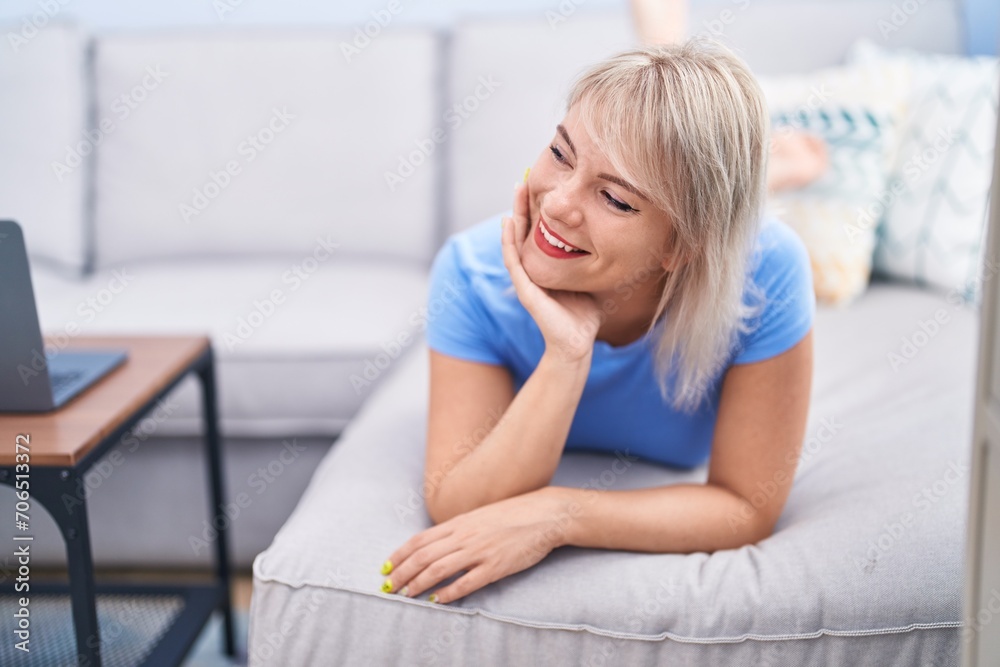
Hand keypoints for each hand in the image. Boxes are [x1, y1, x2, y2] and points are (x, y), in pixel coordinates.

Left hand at [381, 488, 568, 603]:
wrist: (544, 514)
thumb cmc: (512, 515)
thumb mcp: (479, 516)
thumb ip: (458, 529)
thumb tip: (436, 544)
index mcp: (459, 523)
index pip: (420, 539)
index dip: (399, 554)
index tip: (385, 567)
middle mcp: (464, 536)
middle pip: (424, 556)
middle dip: (402, 573)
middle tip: (388, 587)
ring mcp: (480, 551)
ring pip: (439, 569)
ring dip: (418, 583)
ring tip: (405, 595)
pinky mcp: (496, 566)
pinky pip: (466, 582)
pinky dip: (448, 592)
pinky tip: (437, 600)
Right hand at [502, 181, 602, 362]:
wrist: (578, 343)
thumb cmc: (584, 313)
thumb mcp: (588, 276)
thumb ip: (590, 257)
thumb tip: (610, 235)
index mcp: (545, 264)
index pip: (538, 231)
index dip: (537, 209)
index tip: (541, 185)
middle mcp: (532, 268)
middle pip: (524, 230)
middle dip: (523, 205)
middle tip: (524, 179)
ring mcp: (526, 278)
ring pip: (514, 240)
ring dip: (513, 215)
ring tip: (516, 192)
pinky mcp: (525, 289)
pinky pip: (513, 260)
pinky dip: (508, 240)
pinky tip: (508, 222)